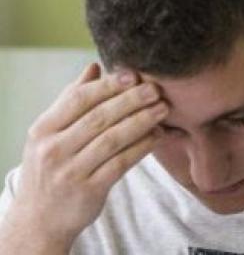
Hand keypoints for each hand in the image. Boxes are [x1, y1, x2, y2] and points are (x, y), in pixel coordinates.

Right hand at [2, 63, 167, 250]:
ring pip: (112, 140)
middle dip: (130, 101)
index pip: (78, 100)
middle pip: (98, 118)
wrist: (40, 218)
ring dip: (141, 122)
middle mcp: (53, 149)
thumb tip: (94, 67)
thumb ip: (71, 100)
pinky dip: (142, 147)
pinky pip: (121, 163)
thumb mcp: (51, 133)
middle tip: (155, 89)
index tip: (133, 74)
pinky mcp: (89, 190)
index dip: (108, 86)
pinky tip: (158, 135)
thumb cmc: (51, 165)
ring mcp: (70, 171)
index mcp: (43, 129)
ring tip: (162, 109)